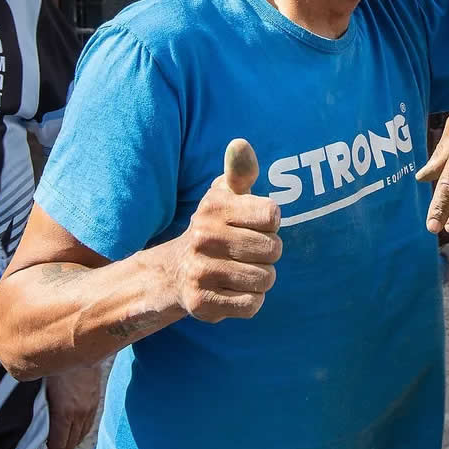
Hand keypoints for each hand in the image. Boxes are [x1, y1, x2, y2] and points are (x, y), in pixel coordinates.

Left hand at [44, 363, 101, 448]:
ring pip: (82, 435)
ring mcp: (90, 406)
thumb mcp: (42, 389)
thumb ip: (41, 409)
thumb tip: (36, 424)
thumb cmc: (57, 366)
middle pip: (71, 443)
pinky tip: (74, 433)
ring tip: (60, 448)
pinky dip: (81, 433)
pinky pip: (89, 424)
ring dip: (71, 444)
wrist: (82, 346)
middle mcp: (80, 412)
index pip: (59, 444)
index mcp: (65, 412)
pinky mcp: (95, 399)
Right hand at [161, 139, 281, 322]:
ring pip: (265, 279)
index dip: (270, 223)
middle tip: (247, 251)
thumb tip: (240, 143)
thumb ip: (240, 170)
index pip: (273, 216)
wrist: (174, 272)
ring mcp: (201, 272)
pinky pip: (253, 305)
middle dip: (268, 253)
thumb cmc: (215, 227)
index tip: (254, 224)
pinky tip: (233, 290)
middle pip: (273, 250)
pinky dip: (251, 300)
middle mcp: (203, 237)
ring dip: (261, 278)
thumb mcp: (225, 195)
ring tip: (241, 270)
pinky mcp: (203, 303)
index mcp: (214, 208)